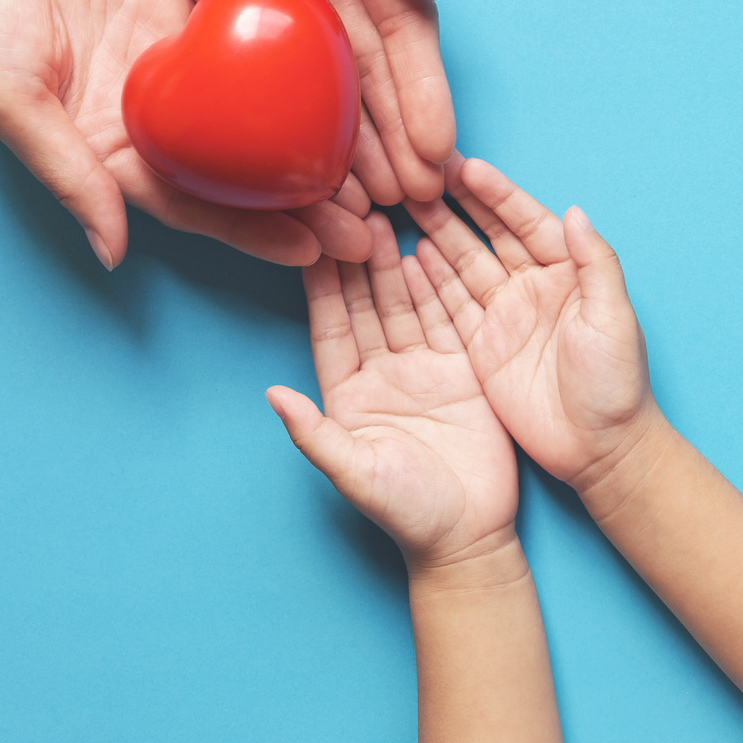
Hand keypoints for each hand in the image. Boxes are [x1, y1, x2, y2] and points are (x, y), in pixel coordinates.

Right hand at [0, 0, 377, 267]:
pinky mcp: (187, 1)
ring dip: (314, 140)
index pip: (197, 206)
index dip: (258, 234)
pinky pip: (255, 40)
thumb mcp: (7, 94)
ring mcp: (172, 58)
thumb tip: (115, 254)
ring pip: (260, 111)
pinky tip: (354, 77)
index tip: (319, 253)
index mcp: (107, 147)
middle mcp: (148, 112)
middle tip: (376, 226)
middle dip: (308, 203)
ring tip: (380, 165)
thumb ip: (66, 172)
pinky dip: (300, 65)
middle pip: (243, 169)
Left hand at [55, 0, 453, 205]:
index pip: (405, 27)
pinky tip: (287, 164)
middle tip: (409, 205)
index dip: (424, 93)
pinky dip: (275, 118)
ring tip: (360, 205)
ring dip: (341, 141)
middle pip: (367, 67)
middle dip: (394, 135)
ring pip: (315, 81)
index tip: (439, 157)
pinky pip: (251, 70)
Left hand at [269, 214, 521, 565]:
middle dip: (356, 255)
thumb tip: (272, 395)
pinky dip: (439, 284)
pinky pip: (449, 318)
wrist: (470, 537)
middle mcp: (382, 373)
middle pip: (366, 303)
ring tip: (388, 212)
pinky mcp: (462, 370)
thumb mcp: (355, 473)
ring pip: (405, 302)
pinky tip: (430, 247)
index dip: (320, 281)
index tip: (309, 236)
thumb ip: (314, 433)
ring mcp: (423, 369)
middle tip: (350, 205)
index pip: (329, 325)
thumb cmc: (407, 514)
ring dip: (395, 260)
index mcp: (347, 393)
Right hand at [407, 158, 655, 487]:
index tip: (466, 166)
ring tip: (402, 203)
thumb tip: (576, 211)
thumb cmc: (616, 384)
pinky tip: (405, 255)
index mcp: (567, 272)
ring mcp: (505, 315)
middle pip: (488, 234)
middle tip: (421, 172)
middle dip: (457, 203)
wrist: (600, 448)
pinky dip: (428, 280)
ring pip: (463, 264)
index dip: (497, 194)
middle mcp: (533, 286)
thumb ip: (596, 263)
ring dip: (436, 233)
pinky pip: (450, 305)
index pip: (527, 221)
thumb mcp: (613, 318)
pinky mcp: (482, 347)